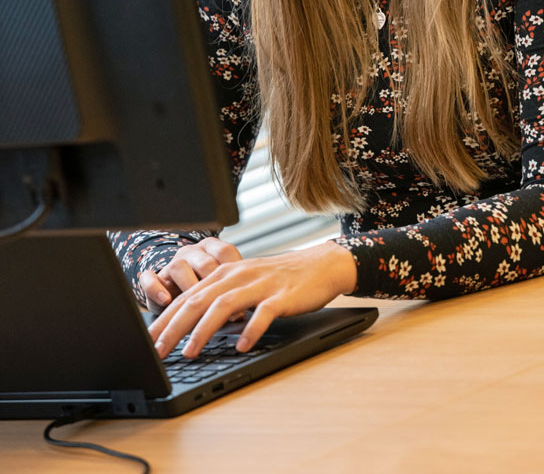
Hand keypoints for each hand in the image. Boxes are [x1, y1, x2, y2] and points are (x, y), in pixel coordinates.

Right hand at [140, 237, 241, 312]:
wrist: (177, 292)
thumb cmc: (209, 295)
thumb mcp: (223, 291)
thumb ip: (234, 298)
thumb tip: (247, 319)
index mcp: (213, 250)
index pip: (226, 253)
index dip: (236, 275)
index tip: (243, 301)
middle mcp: (193, 253)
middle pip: (203, 263)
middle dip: (214, 288)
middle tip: (223, 312)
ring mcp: (172, 264)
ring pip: (178, 267)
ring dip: (188, 289)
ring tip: (196, 309)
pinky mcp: (154, 278)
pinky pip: (150, 278)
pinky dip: (156, 289)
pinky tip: (165, 301)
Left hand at [148, 240, 357, 358]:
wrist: (320, 265)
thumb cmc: (280, 278)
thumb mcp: (245, 283)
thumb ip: (221, 299)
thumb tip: (191, 326)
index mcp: (225, 273)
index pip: (187, 296)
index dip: (165, 318)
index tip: (148, 340)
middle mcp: (238, 275)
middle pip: (199, 300)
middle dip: (174, 326)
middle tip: (157, 350)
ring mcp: (260, 285)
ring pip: (224, 305)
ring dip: (204, 330)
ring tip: (190, 352)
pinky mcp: (282, 295)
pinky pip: (263, 313)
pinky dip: (250, 329)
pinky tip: (242, 345)